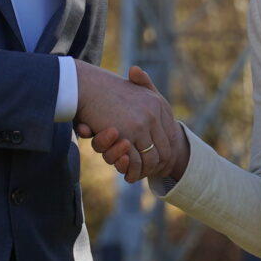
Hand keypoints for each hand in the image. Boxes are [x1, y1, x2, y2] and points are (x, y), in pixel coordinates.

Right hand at [71, 61, 180, 180]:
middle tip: (153, 174)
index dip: (167, 151)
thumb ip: (146, 89)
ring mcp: (141, 125)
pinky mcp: (127, 135)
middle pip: (166, 150)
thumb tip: (159, 107)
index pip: (171, 134)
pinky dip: (133, 171)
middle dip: (159, 166)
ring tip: (138, 175)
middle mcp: (153, 114)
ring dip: (145, 171)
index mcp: (159, 104)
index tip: (162, 162)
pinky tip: (130, 175)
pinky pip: (135, 160)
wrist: (89, 85)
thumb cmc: (110, 89)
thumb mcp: (136, 89)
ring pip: (151, 159)